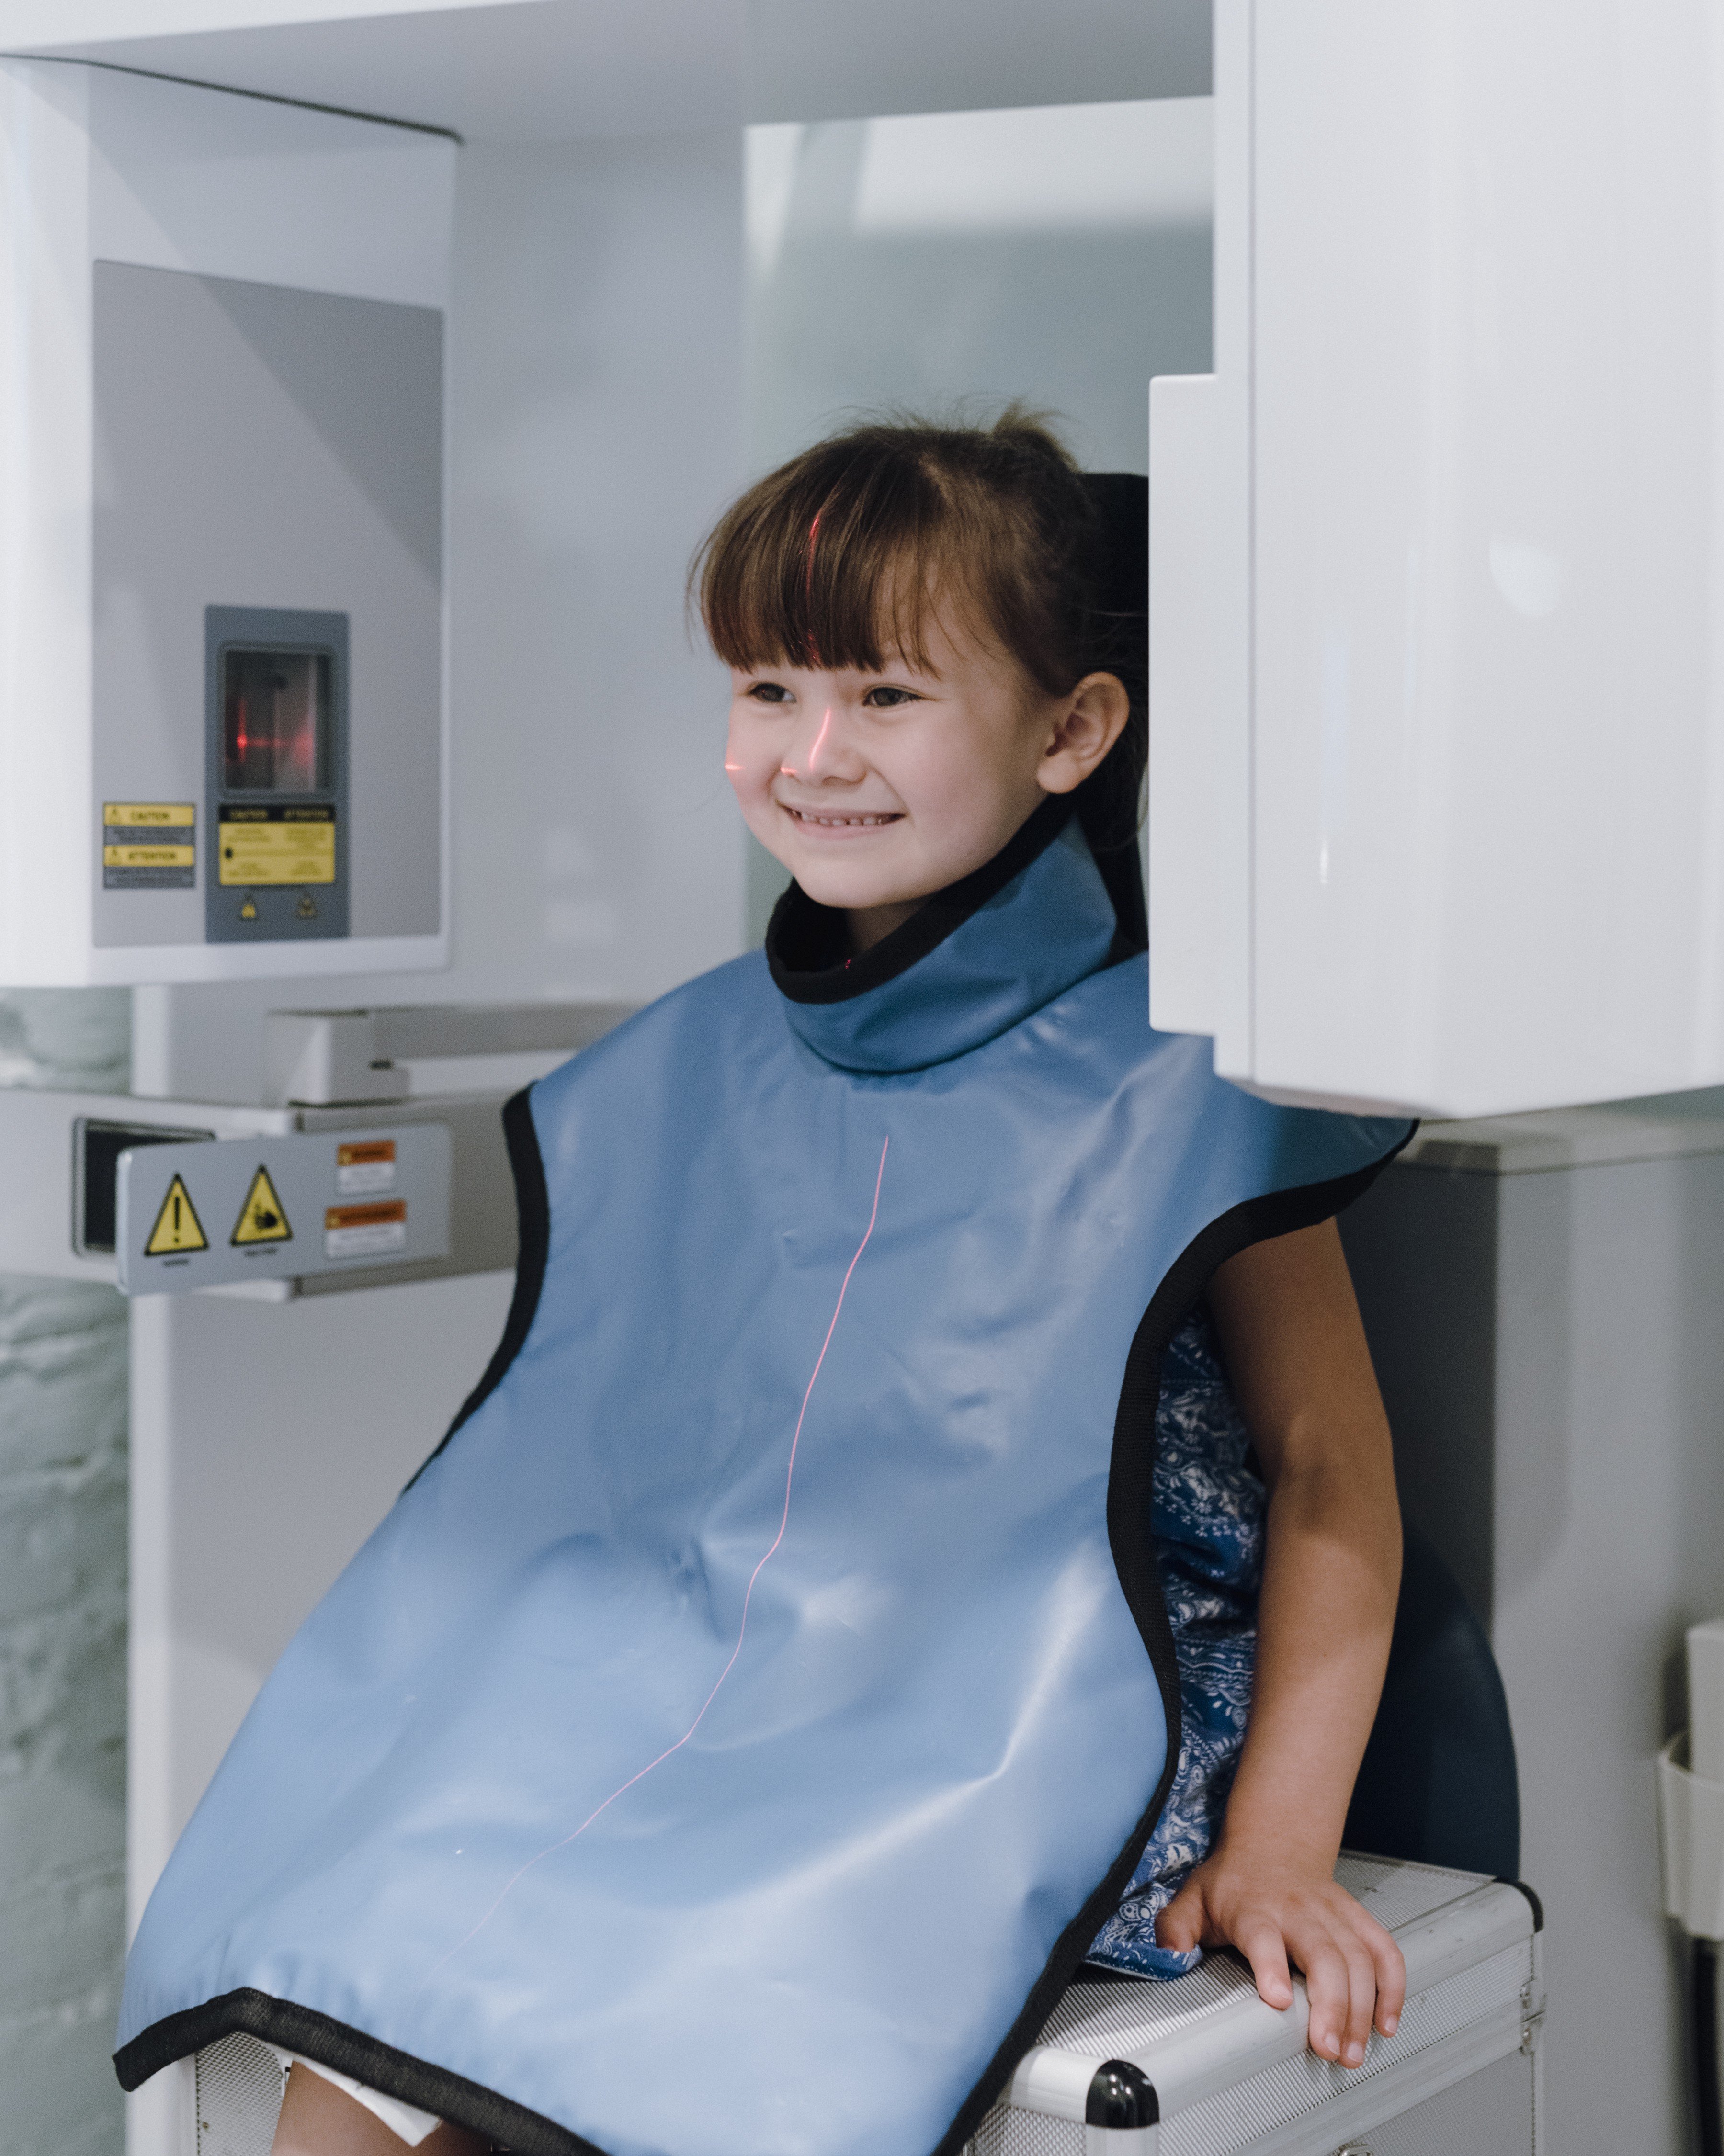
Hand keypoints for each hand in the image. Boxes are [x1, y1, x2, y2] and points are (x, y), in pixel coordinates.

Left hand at [1155, 1843, 1405, 2067]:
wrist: (1274, 1844)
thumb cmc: (1233, 1882)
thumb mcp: (1192, 1899)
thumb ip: (1175, 1929)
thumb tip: (1168, 1958)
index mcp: (1254, 1907)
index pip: (1262, 1935)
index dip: (1271, 1965)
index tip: (1278, 1999)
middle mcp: (1297, 1910)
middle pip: (1323, 1954)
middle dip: (1331, 2004)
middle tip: (1329, 2048)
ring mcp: (1332, 1913)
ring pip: (1358, 1958)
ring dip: (1361, 2007)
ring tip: (1354, 2050)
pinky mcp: (1357, 1919)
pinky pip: (1384, 1950)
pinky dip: (1392, 1986)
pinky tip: (1387, 2021)